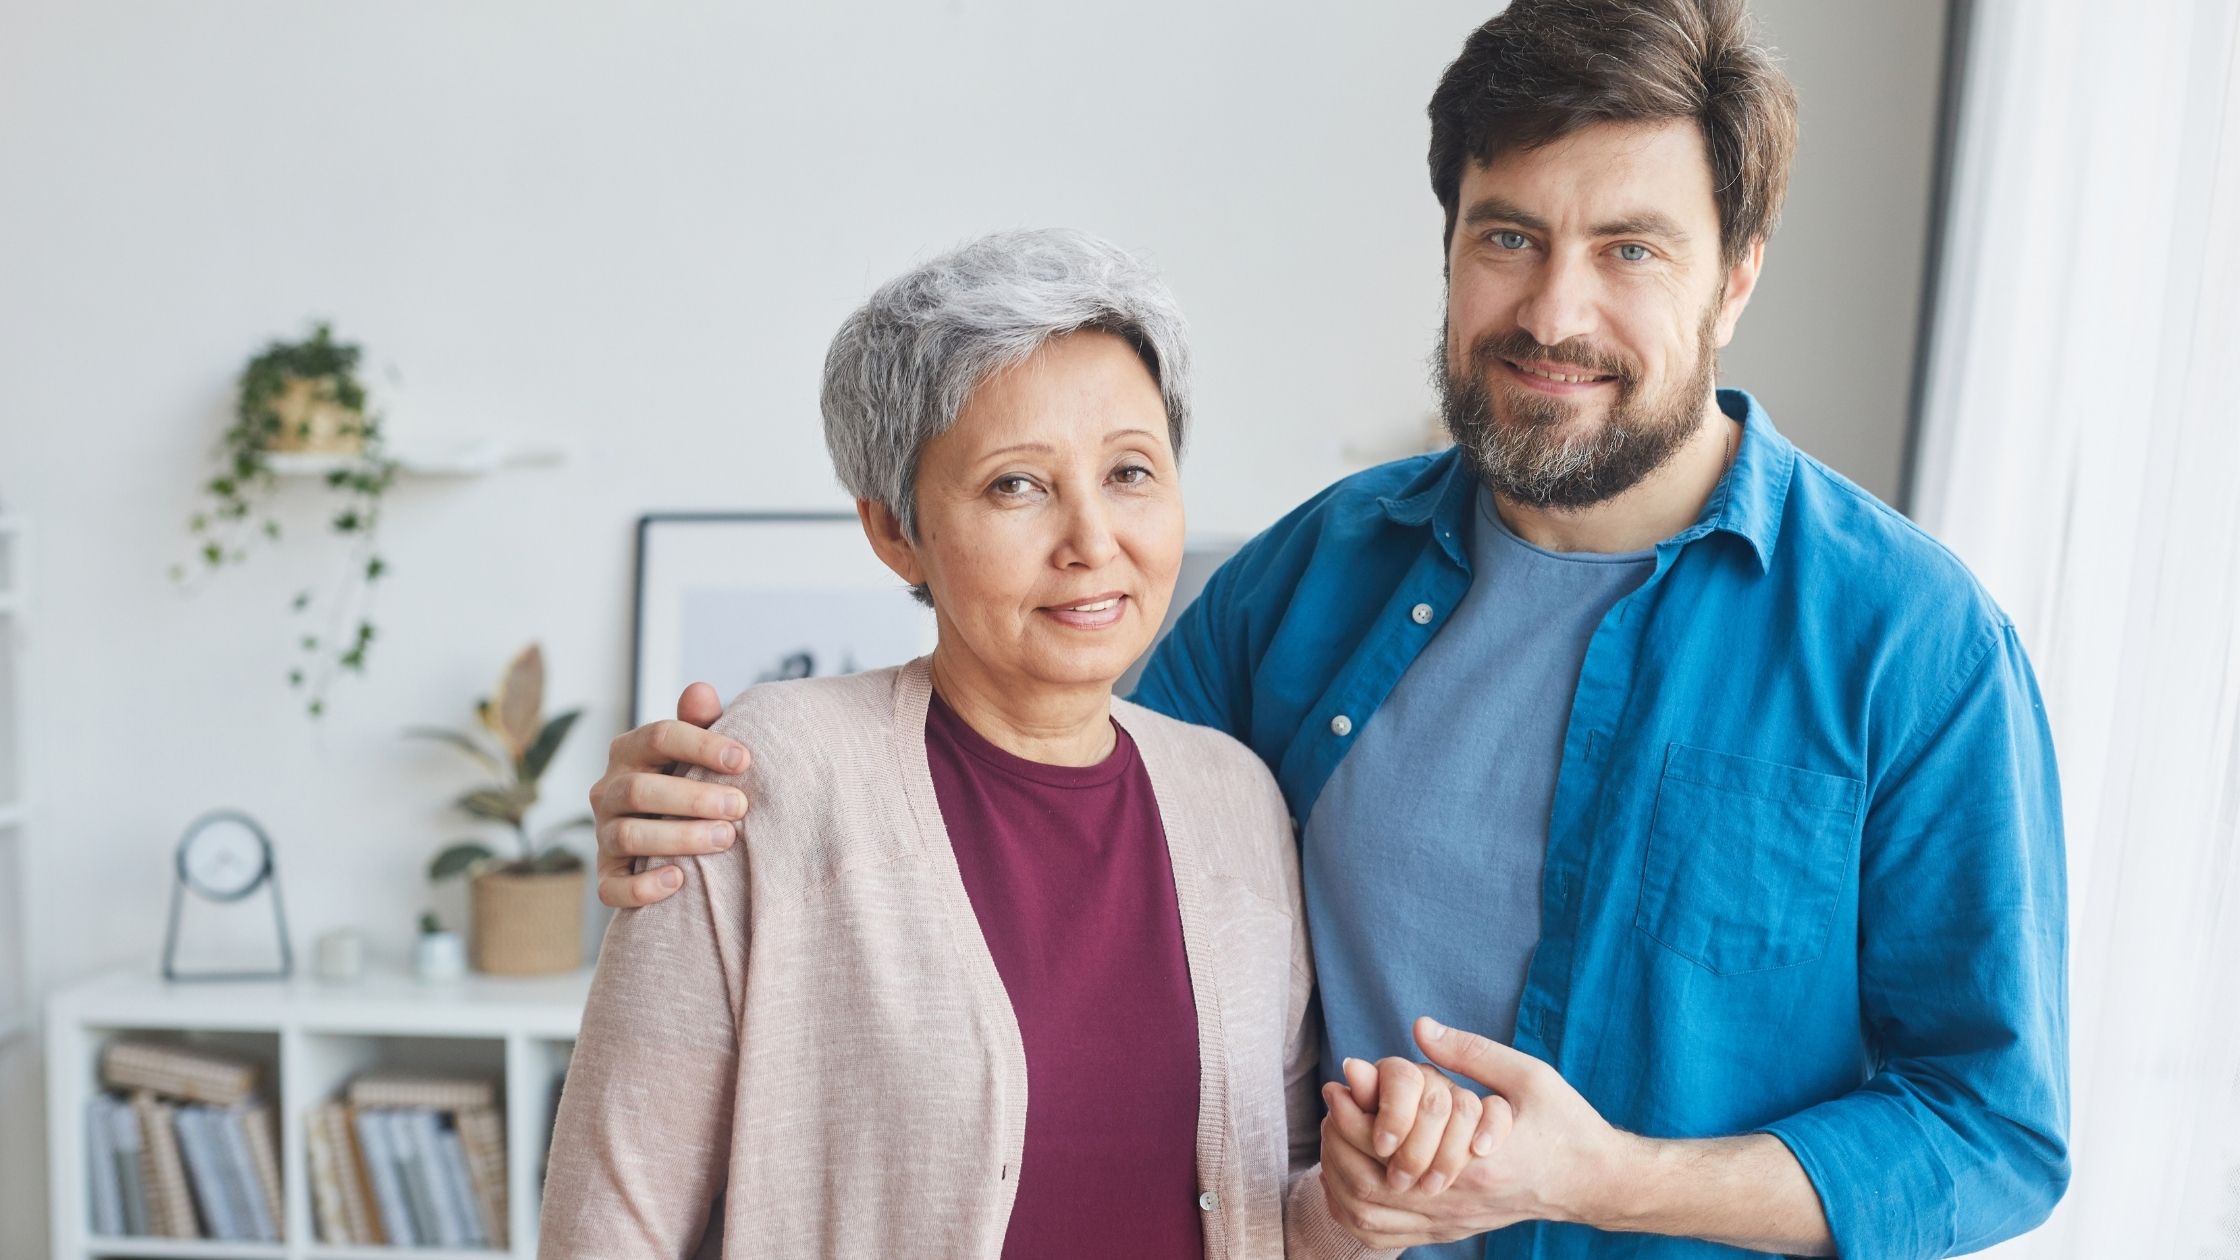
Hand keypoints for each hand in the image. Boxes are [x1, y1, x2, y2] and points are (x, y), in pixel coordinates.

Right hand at [589, 682, 749, 907]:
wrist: (671, 830)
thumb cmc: (690, 780)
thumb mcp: (697, 749)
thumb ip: (700, 723)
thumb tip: (701, 690)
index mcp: (629, 751)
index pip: (658, 737)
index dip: (701, 745)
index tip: (744, 760)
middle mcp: (608, 790)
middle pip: (639, 790)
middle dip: (693, 798)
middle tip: (740, 807)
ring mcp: (604, 834)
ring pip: (628, 836)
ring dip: (678, 837)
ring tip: (726, 839)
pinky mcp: (607, 874)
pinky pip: (611, 887)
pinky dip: (643, 886)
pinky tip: (680, 879)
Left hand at [1319, 1016, 1628, 1247]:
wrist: (1592, 1180)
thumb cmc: (1564, 1124)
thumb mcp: (1526, 1076)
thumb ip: (1472, 1051)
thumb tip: (1420, 1026)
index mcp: (1476, 1161)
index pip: (1389, 1146)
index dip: (1354, 1113)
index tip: (1345, 1081)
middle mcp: (1458, 1199)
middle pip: (1367, 1186)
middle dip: (1338, 1142)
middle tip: (1336, 1102)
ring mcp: (1453, 1222)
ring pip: (1370, 1218)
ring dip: (1340, 1177)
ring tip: (1338, 1134)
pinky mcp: (1451, 1231)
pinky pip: (1388, 1237)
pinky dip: (1356, 1212)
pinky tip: (1348, 1177)